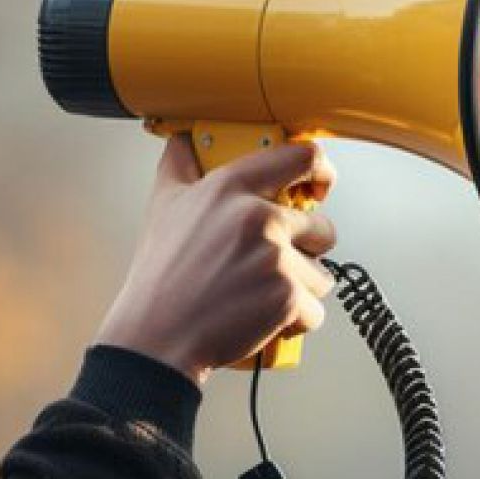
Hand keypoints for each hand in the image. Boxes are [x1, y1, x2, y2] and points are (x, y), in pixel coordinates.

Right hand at [95, 136, 337, 380]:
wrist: (156, 337)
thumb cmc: (161, 277)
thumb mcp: (165, 207)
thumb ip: (180, 167)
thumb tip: (183, 140)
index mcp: (231, 187)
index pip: (302, 157)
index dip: (322, 171)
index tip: (321, 186)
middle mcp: (258, 217)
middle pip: (323, 228)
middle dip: (307, 251)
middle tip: (272, 266)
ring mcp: (275, 258)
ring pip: (322, 275)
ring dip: (300, 290)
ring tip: (259, 296)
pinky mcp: (286, 298)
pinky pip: (315, 311)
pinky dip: (295, 322)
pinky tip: (263, 319)